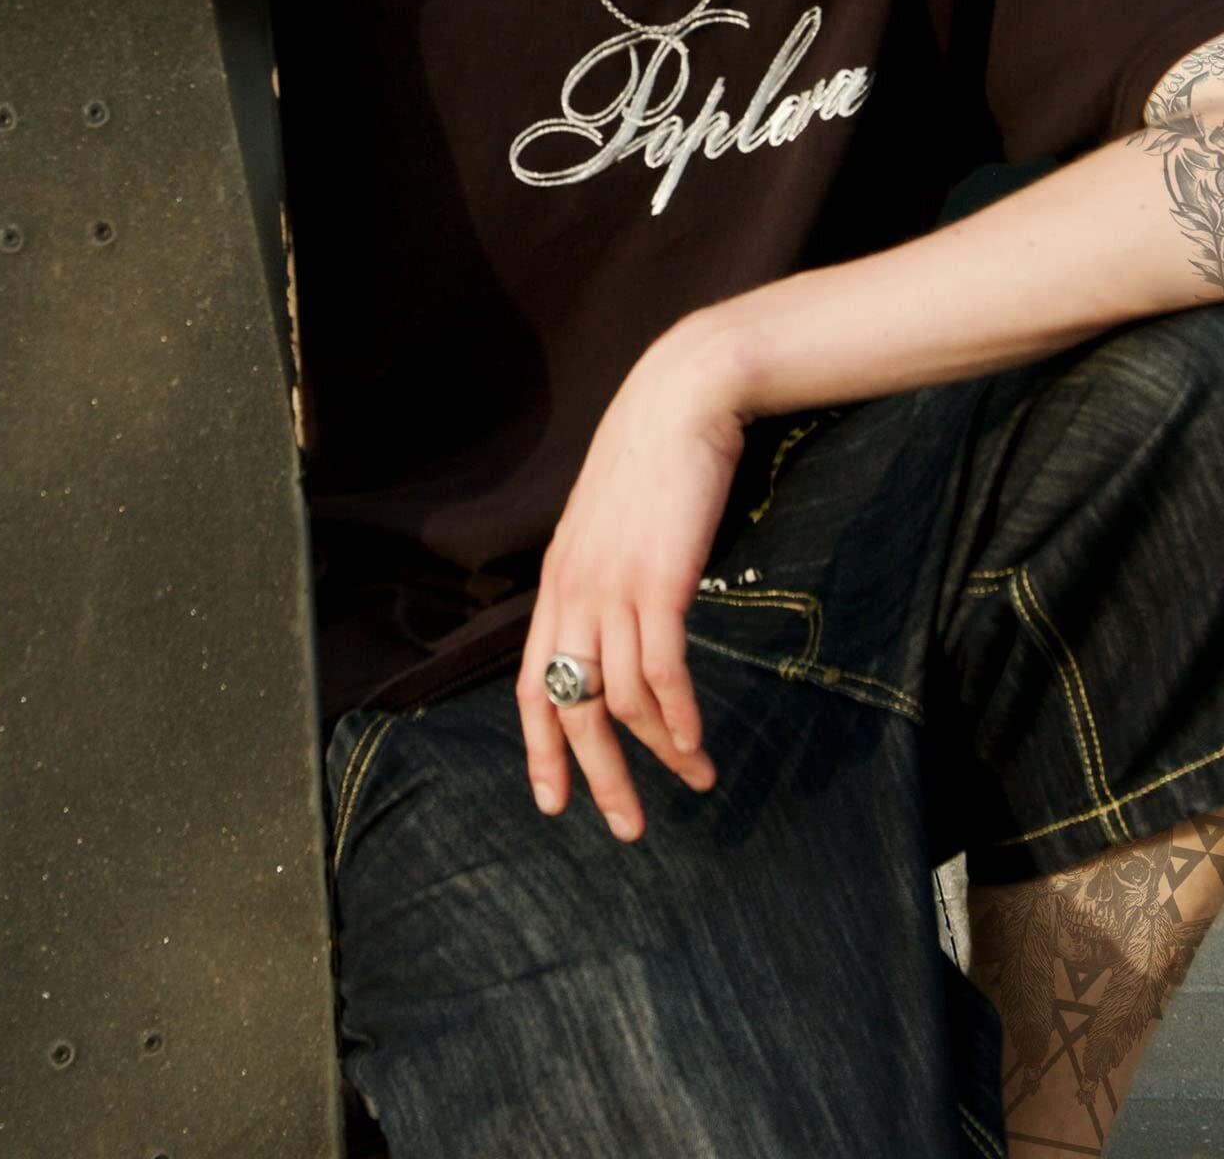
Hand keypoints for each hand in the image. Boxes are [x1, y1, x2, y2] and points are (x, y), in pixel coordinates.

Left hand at [516, 321, 749, 841]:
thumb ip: (607, 571)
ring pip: (620, 698)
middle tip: (626, 826)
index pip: (529, 683)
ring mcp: (612, 586)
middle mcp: (573, 590)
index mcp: (557, 580)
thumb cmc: (655, 454)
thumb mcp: (613, 521)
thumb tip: (621, 617)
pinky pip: (661, 670)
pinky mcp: (658, 580)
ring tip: (694, 779)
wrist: (682, 398)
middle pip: (569, 706)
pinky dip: (677, 716)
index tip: (553, 801)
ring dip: (658, 751)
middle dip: (596, 775)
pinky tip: (694, 740)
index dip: (540, 748)